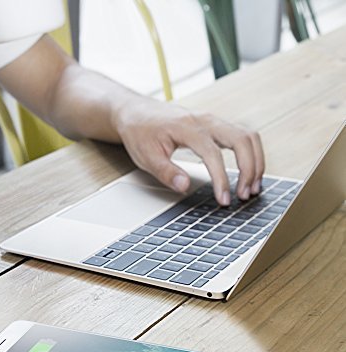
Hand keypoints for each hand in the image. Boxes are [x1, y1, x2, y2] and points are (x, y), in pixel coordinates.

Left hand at [114, 99, 264, 205]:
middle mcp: (205, 120)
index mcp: (187, 128)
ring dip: (255, 161)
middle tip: (245, 194)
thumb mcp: (146, 156)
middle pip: (242, 139)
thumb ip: (166, 172)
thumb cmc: (140, 133)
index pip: (213, 154)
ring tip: (252, 187)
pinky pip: (242, 136)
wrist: (136, 113)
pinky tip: (248, 173)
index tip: (224, 199)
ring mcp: (212, 120)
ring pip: (247, 136)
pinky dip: (250, 154)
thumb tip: (184, 186)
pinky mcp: (215, 125)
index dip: (222, 179)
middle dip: (249, 168)